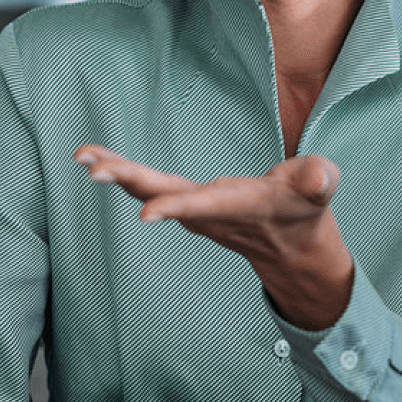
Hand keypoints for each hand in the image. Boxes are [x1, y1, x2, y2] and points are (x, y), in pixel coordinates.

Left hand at [73, 145, 353, 328]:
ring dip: (115, 173)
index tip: (146, 217)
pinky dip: (121, 172)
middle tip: (91, 169)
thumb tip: (319, 176)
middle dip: (128, 181)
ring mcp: (194, 207)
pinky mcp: (187, 200)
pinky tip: (96, 161)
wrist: (292, 245)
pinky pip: (148, 185)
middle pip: (163, 194)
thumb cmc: (305, 208)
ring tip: (82, 156)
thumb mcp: (320, 191)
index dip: (177, 208)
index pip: (206, 206)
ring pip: (148, 189)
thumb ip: (317, 181)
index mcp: (241, 205)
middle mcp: (209, 210)